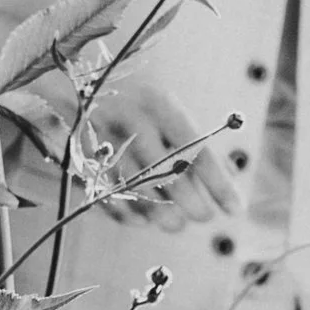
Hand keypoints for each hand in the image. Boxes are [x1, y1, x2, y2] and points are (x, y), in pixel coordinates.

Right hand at [85, 72, 221, 226]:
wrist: (74, 86)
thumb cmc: (135, 105)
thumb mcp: (167, 111)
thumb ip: (195, 144)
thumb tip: (229, 179)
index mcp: (160, 104)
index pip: (197, 149)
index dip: (218, 183)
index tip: (236, 209)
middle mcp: (132, 118)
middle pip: (166, 169)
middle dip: (190, 200)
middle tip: (204, 217)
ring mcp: (104, 137)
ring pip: (136, 185)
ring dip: (160, 212)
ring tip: (176, 224)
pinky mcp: (81, 155)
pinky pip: (108, 193)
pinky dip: (127, 212)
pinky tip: (143, 220)